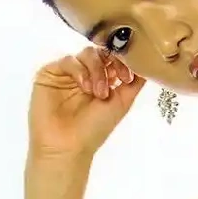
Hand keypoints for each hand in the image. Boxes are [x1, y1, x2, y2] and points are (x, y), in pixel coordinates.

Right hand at [28, 46, 145, 161]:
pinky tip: (85, 87)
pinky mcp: (50, 73)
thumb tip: (147, 66)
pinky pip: (68, 60)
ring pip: (86, 54)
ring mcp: (68, 73)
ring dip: (97, 70)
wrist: (68, 145)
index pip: (114, 59)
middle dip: (111, 64)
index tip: (127, 77)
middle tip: (116, 81)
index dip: (123, 62)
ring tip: (99, 92)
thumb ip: (134, 83)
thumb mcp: (122, 103)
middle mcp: (85, 74)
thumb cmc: (94, 129)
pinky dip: (80, 71)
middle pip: (101, 52)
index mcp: (102, 80)